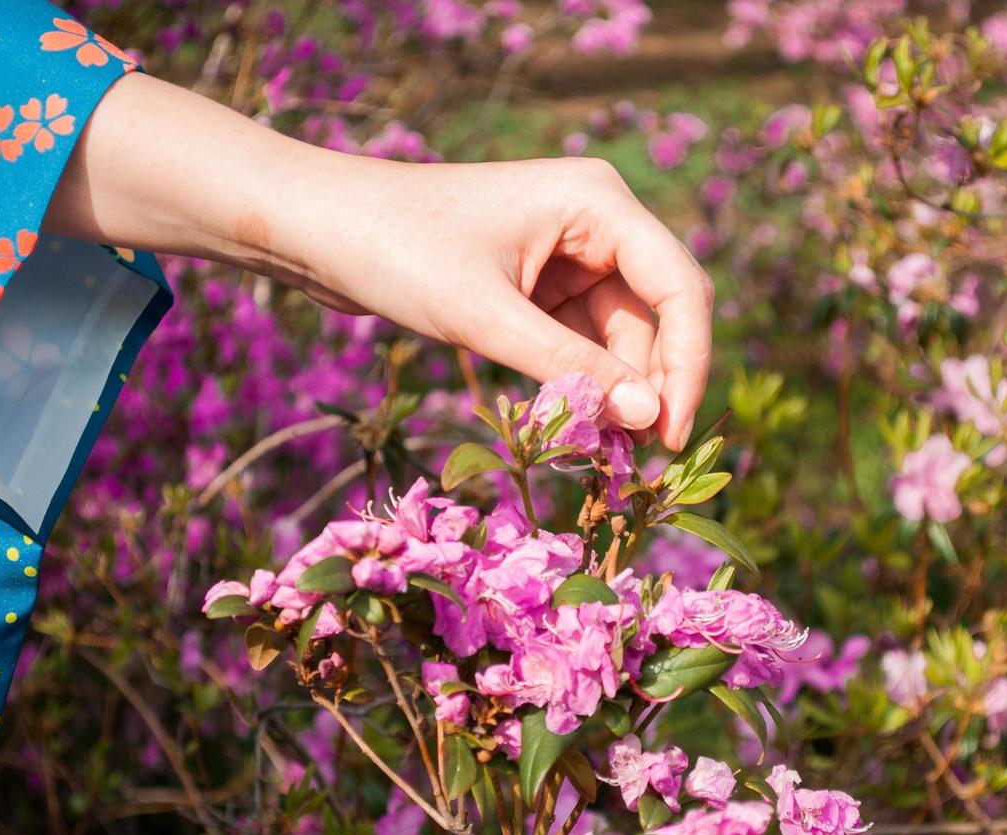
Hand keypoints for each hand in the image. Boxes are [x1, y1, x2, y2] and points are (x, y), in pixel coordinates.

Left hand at [289, 155, 712, 448]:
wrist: (317, 229)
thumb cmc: (395, 252)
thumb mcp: (485, 317)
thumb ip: (569, 367)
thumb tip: (647, 417)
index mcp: (597, 201)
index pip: (680, 287)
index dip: (689, 364)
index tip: (672, 436)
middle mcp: (596, 220)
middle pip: (658, 316)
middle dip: (650, 386)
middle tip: (636, 461)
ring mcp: (569, 253)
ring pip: (620, 336)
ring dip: (613, 392)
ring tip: (599, 453)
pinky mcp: (540, 284)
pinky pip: (582, 340)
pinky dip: (580, 382)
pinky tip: (573, 425)